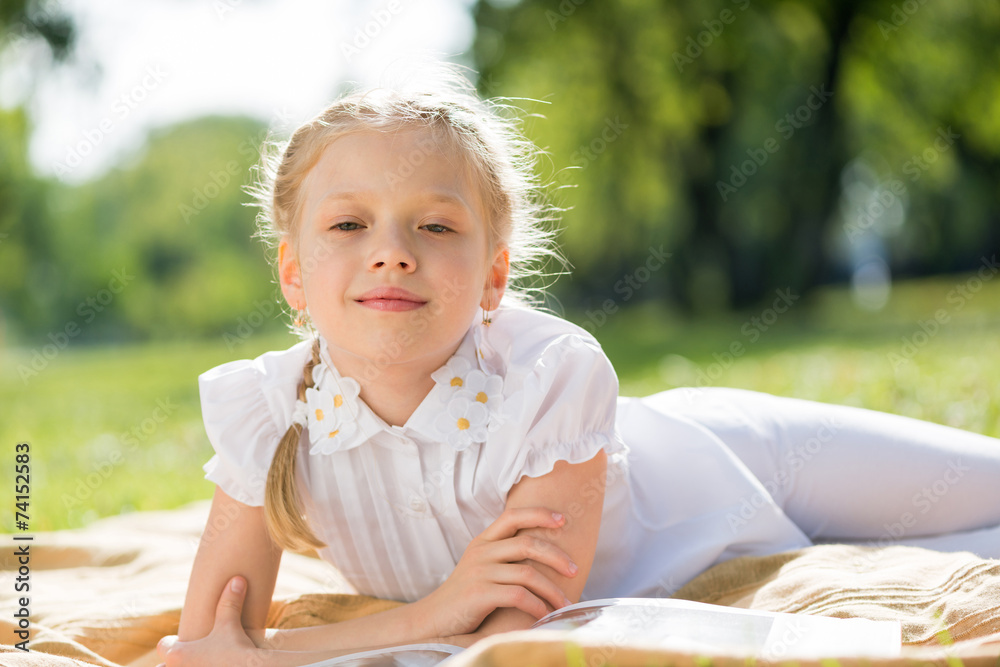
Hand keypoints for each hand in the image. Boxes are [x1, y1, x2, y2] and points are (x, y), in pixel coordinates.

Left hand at [157, 576, 261, 666]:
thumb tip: (237, 579)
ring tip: (200, 662)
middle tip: (187, 659)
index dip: (172, 643)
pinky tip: (211, 666)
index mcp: (177, 654)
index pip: (164, 646)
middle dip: (171, 663)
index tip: (180, 642)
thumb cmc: (236, 648)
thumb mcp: (230, 623)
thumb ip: (230, 602)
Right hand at [415, 507, 577, 637]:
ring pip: (527, 573)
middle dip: (556, 556)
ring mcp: (479, 572)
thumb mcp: (480, 567)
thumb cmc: (465, 595)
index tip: (563, 519)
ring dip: (551, 590)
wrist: (433, 619)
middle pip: (527, 543)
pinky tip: (545, 615)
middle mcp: (481, 552)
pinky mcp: (478, 594)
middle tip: (575, 569)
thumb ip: (502, 555)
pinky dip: (537, 606)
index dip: (539, 514)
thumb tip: (542, 553)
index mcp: (483, 541)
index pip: (513, 516)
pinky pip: (518, 596)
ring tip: (565, 602)